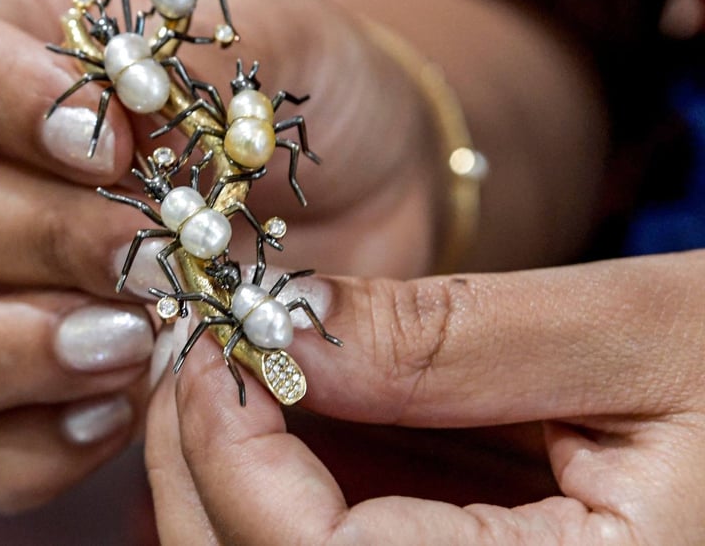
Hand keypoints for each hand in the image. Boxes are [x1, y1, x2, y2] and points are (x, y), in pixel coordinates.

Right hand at [0, 0, 444, 511]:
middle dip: (42, 239)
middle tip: (152, 258)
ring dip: (8, 352)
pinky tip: (122, 414)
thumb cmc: (306, 104)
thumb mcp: (283, 48)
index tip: (108, 146)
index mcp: (5, 45)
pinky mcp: (18, 390)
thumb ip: (197, 55)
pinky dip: (28, 449)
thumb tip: (114, 105)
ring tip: (133, 346)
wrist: (359, 199)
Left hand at [147, 250, 704, 543]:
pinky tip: (297, 400)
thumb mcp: (642, 334)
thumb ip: (449, 339)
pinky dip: (285, 474)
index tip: (215, 339)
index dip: (232, 450)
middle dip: (204, 462)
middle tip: (205, 347)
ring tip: (242, 364)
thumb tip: (281, 322)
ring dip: (232, 467)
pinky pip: (329, 542)